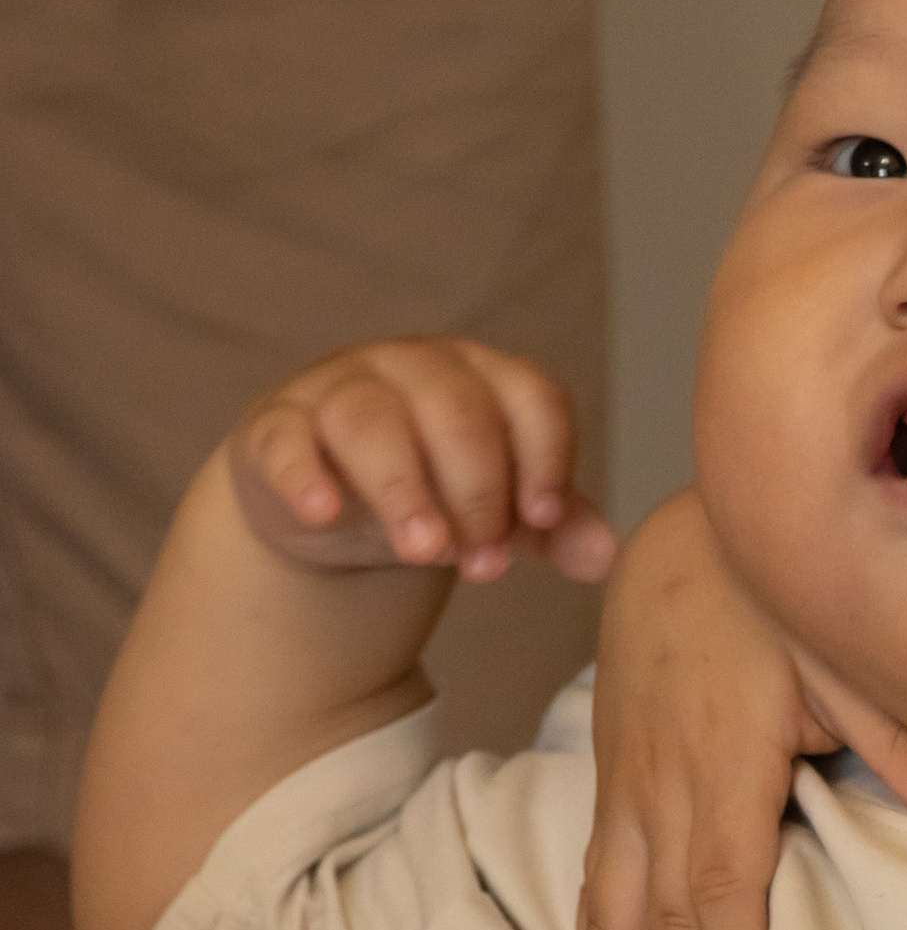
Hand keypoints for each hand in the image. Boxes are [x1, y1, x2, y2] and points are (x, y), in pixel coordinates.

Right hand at [227, 340, 616, 588]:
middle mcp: (413, 367)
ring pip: (370, 418)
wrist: (329, 508)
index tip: (544, 520)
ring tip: (423, 551)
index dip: (544, 457)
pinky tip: (323, 512)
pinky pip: (286, 439)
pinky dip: (302, 474)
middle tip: (484, 563)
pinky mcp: (276, 427)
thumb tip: (607, 557)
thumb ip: (553, 527)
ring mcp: (337, 389)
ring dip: (404, 488)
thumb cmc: (434, 492)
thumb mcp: (499, 510)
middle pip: (455, 409)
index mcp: (482, 376)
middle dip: (478, 490)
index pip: (530, 397)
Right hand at [576, 489, 906, 929]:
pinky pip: (591, 879)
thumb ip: (896, 731)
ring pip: (608, 910)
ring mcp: (625, 784)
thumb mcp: (843, 649)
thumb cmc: (772, 599)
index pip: (722, 877)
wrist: (679, 541)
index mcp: (723, 754)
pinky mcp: (608, 781)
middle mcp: (661, 779)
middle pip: (661, 917)